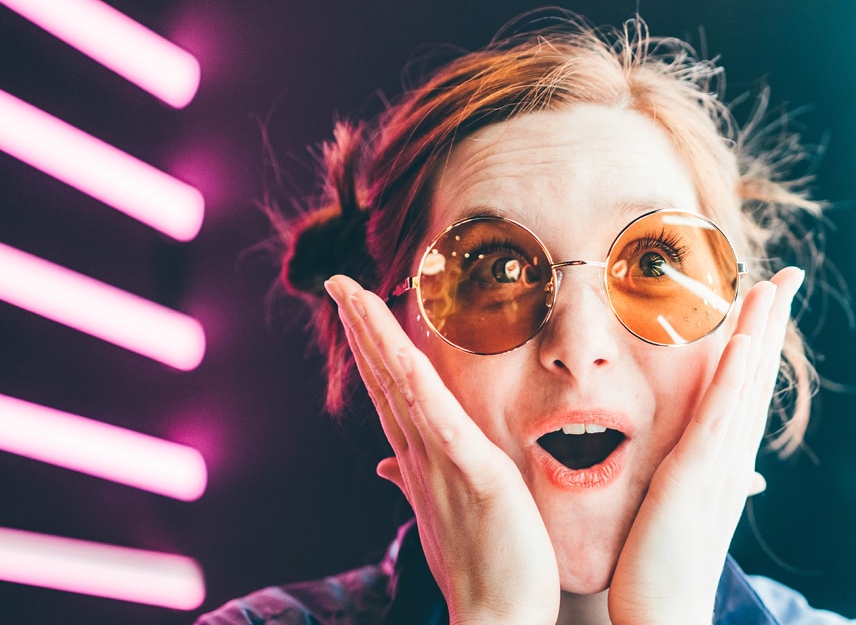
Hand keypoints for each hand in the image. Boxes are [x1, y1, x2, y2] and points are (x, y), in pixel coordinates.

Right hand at [325, 276, 559, 624]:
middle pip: (384, 379)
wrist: (497, 618)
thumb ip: (414, 480)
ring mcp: (442, 462)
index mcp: (421, 459)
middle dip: (362, 328)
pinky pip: (438, 419)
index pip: (389, 392)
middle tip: (339, 283)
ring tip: (353, 294)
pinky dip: (414, 383)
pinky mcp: (474, 472)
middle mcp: (421, 456)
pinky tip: (399, 352)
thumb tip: (385, 464)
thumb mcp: (446, 513)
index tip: (355, 307)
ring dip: (375, 337)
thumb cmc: (481, 568)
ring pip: (401, 387)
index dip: (370, 347)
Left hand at [607, 267, 804, 624]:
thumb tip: (688, 456)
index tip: (765, 300)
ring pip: (745, 386)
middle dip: (771, 325)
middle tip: (788, 276)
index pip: (744, 388)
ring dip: (759, 333)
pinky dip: (734, 377)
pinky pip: (718, 416)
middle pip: (756, 377)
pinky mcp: (695, 476)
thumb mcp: (674, 506)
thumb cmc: (660, 565)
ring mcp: (717, 464)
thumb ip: (685, 474)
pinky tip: (741, 341)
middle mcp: (730, 457)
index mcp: (721, 459)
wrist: (665, 614)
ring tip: (773, 286)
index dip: (757, 343)